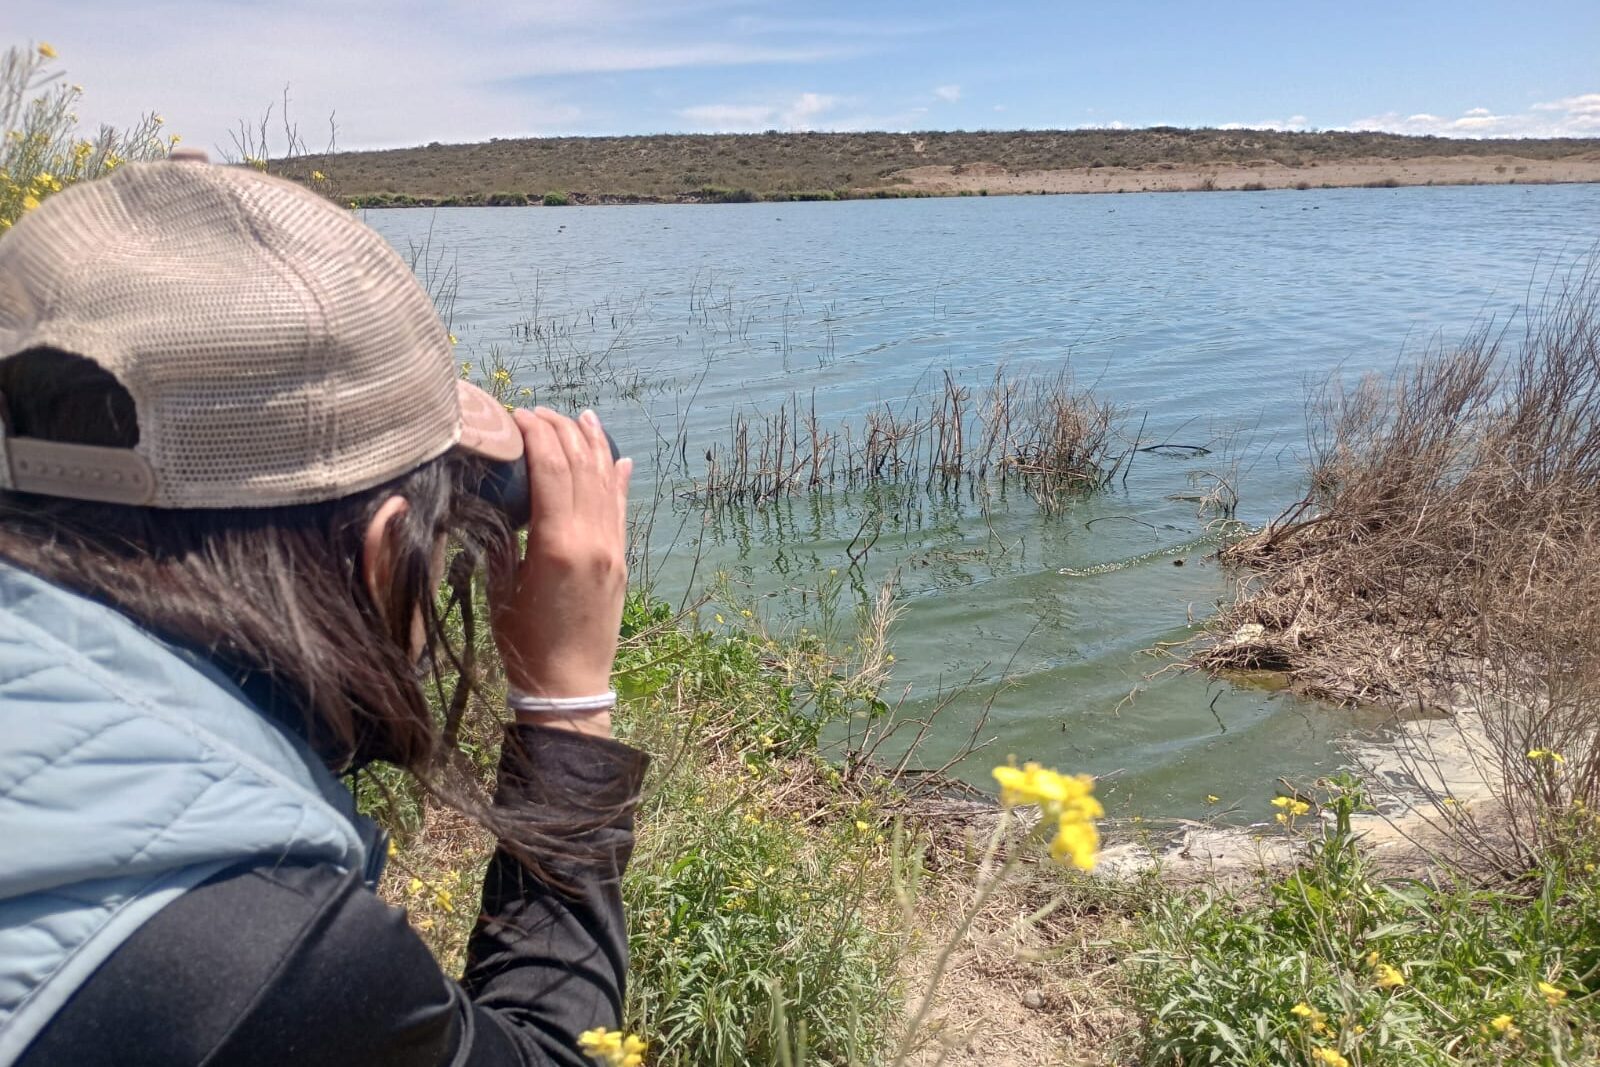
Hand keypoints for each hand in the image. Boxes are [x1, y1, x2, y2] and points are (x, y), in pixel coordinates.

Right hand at [488, 408, 631, 732]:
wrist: (569, 685)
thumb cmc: (523, 642)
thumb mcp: (501, 585)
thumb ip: (504, 536)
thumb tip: (498, 496)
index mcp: (558, 543)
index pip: (550, 467)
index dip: (535, 433)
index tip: (516, 415)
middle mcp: (592, 539)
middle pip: (580, 466)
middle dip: (561, 431)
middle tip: (540, 411)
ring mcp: (612, 548)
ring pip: (606, 481)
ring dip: (593, 445)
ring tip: (581, 417)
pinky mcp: (622, 561)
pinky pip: (622, 509)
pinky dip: (618, 479)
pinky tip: (617, 458)